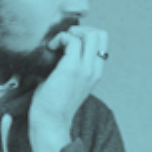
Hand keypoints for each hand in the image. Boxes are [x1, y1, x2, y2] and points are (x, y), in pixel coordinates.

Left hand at [29, 25, 108, 151]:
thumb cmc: (53, 104)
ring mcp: (85, 69)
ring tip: (56, 45)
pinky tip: (50, 48)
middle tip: (64, 40)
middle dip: (80, 29)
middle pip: (100, 34)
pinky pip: (71, 40)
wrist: (50, 122)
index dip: (85, 35)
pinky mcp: (72, 68)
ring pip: (90, 33)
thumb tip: (58, 47)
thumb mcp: (68, 81)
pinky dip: (60, 39)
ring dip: (70, 33)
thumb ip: (70, 65)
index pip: (102, 42)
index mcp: (96, 72)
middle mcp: (94, 69)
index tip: (68, 42)